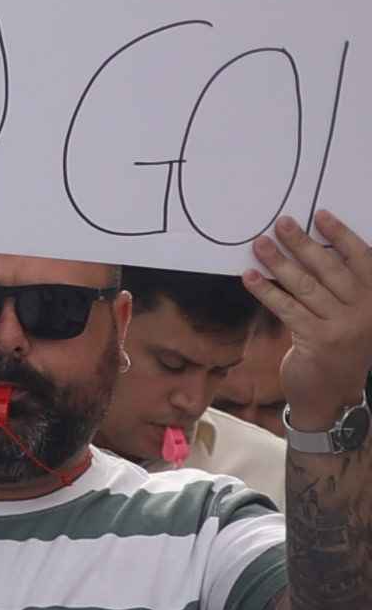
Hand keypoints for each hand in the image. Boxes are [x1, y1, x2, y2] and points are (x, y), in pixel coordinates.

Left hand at [249, 205, 371, 414]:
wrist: (332, 394)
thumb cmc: (338, 348)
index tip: (320, 215)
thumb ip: (340, 289)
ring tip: (260, 245)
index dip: (341, 235)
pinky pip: (287, 308)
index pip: (361, 258)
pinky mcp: (317, 340)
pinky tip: (250, 278)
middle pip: (330, 268)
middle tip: (281, 223)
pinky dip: (266, 291)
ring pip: (306, 286)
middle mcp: (365, 310)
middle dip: (303, 243)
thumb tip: (308, 251)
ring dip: (279, 262)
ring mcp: (343, 326)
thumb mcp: (350, 316)